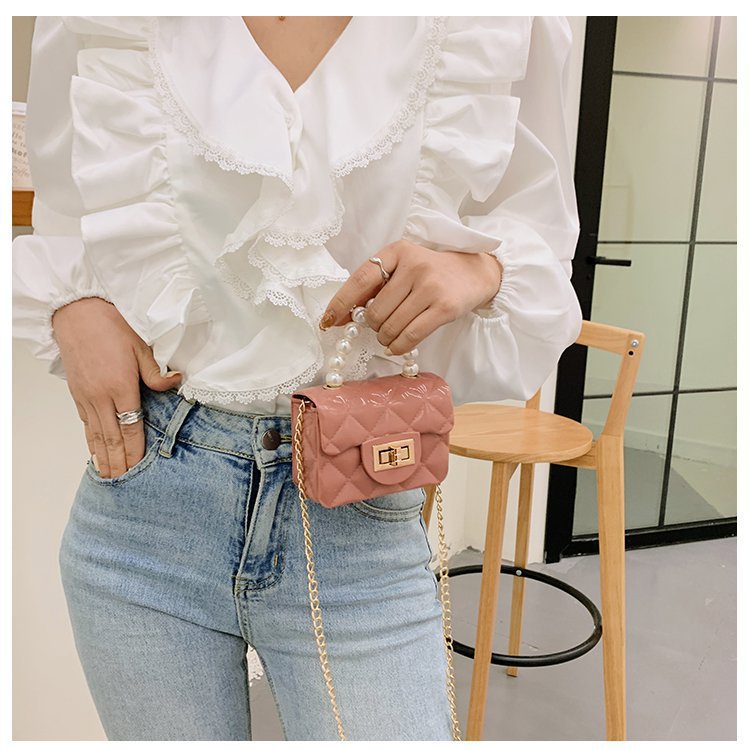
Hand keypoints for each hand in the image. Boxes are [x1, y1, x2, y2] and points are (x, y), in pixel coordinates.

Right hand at [51, 297, 181, 478]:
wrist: (76, 314)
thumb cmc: (112, 326)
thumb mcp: (142, 345)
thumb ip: (156, 372)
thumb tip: (176, 383)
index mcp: (121, 386)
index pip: (131, 427)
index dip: (136, 451)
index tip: (140, 469)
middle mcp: (101, 396)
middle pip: (112, 438)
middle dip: (119, 462)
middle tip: (124, 484)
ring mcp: (87, 397)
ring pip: (96, 435)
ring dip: (103, 457)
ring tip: (109, 477)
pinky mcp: (78, 394)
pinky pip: (86, 424)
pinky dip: (91, 442)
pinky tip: (95, 453)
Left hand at [318, 240, 502, 354]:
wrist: (474, 272)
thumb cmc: (430, 274)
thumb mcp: (402, 268)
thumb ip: (374, 288)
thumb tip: (340, 318)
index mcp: (396, 251)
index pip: (360, 280)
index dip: (340, 304)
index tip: (327, 322)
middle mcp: (413, 266)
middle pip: (376, 311)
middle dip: (373, 326)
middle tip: (381, 326)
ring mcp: (430, 286)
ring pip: (391, 327)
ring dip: (385, 338)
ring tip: (392, 334)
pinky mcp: (444, 307)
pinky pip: (410, 336)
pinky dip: (398, 347)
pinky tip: (396, 346)